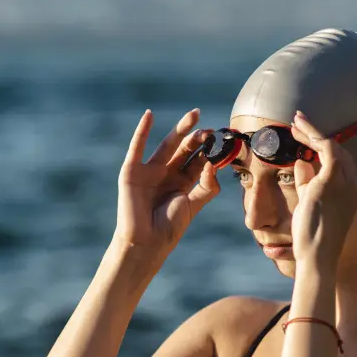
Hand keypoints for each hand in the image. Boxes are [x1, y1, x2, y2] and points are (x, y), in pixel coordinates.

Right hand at [113, 109, 220, 261]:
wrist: (146, 242)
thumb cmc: (169, 227)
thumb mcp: (194, 204)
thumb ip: (207, 185)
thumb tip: (214, 163)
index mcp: (182, 183)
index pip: (198, 161)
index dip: (209, 151)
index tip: (223, 141)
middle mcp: (167, 174)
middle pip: (185, 150)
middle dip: (198, 138)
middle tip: (210, 128)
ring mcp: (149, 171)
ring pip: (167, 145)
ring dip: (180, 130)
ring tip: (193, 116)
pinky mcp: (132, 171)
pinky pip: (137, 147)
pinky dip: (141, 130)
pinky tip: (148, 114)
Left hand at [289, 111, 356, 271]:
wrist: (317, 256)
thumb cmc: (312, 237)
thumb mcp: (309, 205)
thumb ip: (307, 184)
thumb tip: (301, 164)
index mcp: (352, 192)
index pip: (341, 162)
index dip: (324, 146)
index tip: (306, 137)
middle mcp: (353, 185)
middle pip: (339, 151)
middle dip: (317, 134)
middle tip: (298, 123)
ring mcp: (345, 183)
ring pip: (332, 146)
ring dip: (312, 132)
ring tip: (295, 124)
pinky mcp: (331, 182)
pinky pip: (326, 149)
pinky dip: (313, 137)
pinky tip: (299, 131)